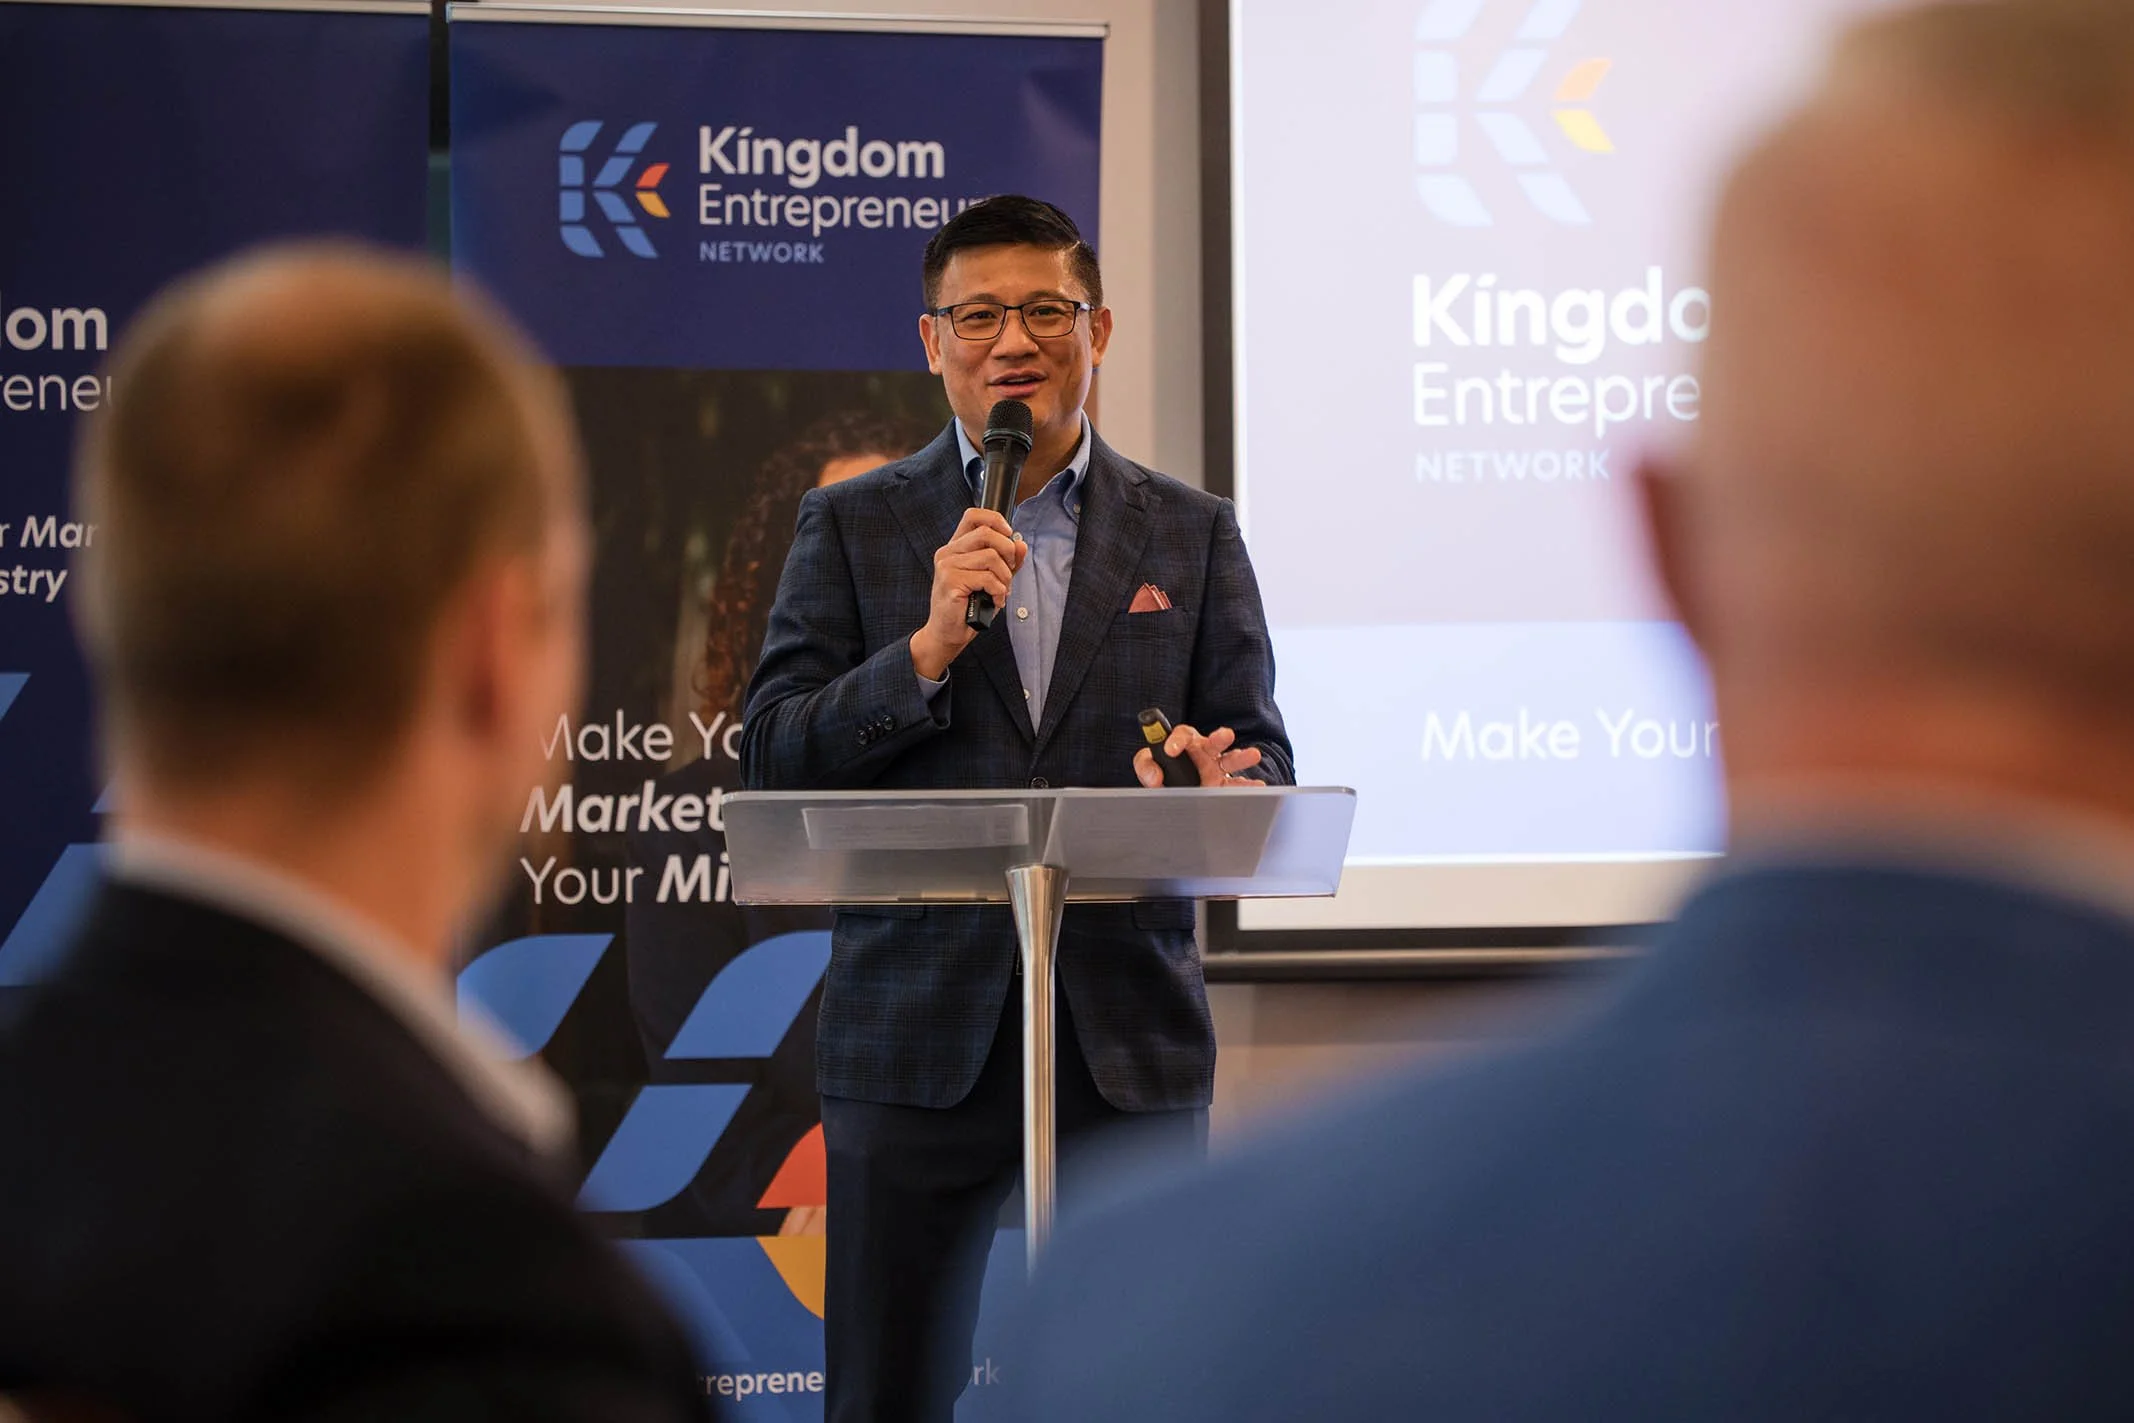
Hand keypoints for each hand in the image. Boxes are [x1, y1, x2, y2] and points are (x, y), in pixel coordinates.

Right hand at [910, 509, 1025, 679]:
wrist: (947, 634)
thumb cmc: (968, 608)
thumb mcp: (993, 580)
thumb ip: (1007, 562)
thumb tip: (1021, 544)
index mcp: (955, 547)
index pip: (973, 516)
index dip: (996, 520)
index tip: (1009, 535)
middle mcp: (948, 552)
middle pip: (987, 533)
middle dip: (1008, 552)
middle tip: (1008, 572)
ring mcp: (947, 566)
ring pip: (991, 557)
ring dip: (1005, 578)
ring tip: (1001, 592)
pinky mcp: (951, 582)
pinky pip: (988, 578)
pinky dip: (999, 592)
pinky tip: (995, 601)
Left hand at [1133, 723, 1263, 787]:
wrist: (1173, 789)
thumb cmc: (1163, 770)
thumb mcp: (1148, 765)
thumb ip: (1145, 764)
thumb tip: (1155, 776)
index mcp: (1186, 742)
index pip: (1183, 735)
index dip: (1176, 740)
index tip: (1170, 750)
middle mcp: (1204, 752)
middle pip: (1214, 741)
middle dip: (1220, 737)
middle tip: (1226, 736)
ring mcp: (1216, 768)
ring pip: (1230, 760)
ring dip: (1242, 757)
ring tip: (1254, 755)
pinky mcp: (1222, 785)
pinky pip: (1236, 784)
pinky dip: (1248, 785)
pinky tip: (1258, 786)